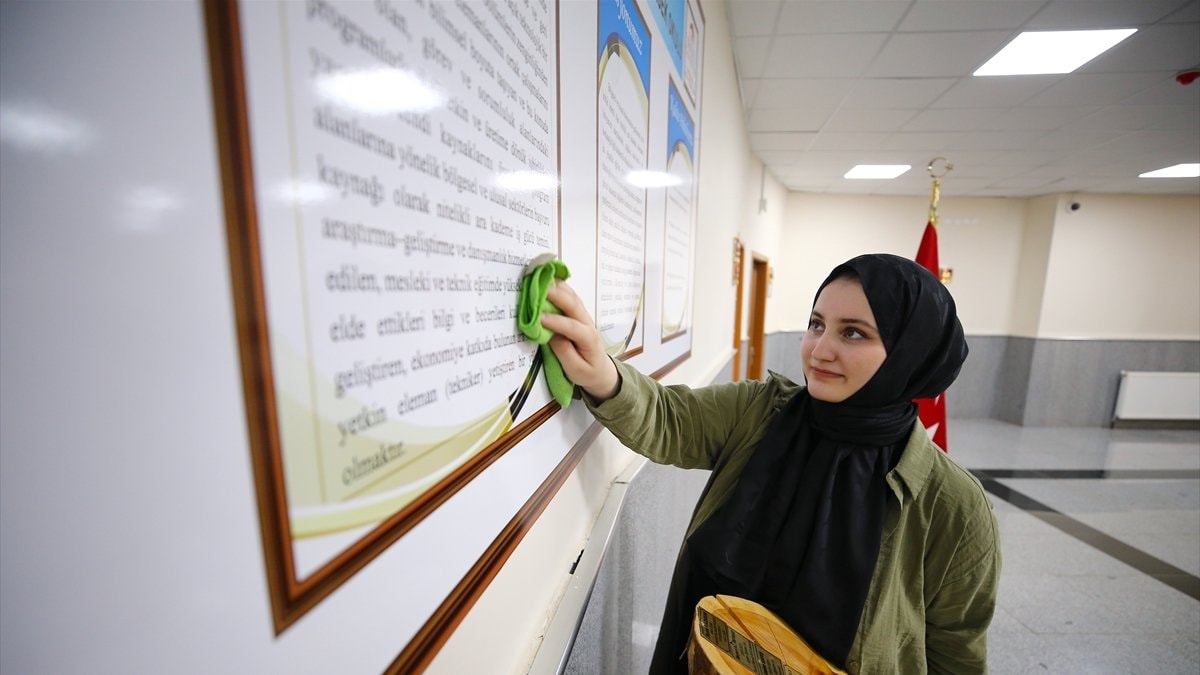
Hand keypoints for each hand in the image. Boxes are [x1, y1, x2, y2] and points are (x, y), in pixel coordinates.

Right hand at [541, 281, 619, 401]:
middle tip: (539, 288)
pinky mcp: (578, 314)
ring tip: (542, 278)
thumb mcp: (576, 369)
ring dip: (558, 287)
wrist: (601, 371)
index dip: (555, 322)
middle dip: (557, 295)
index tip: (538, 319)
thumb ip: (564, 352)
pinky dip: (560, 288)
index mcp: (588, 339)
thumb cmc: (588, 372)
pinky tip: (549, 280)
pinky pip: (570, 297)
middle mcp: (588, 323)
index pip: (572, 327)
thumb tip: (551, 335)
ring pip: (573, 297)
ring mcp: (584, 316)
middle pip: (574, 305)